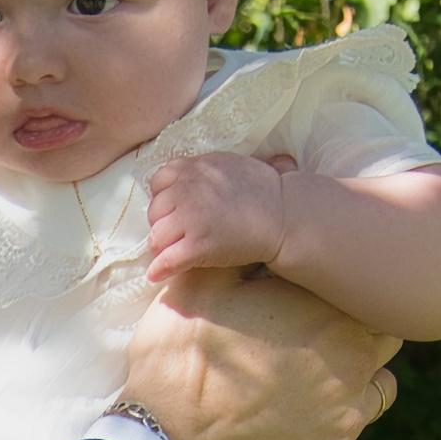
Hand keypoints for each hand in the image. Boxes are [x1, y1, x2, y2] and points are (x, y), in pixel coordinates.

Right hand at [119, 268, 399, 439]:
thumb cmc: (179, 364)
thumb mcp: (194, 290)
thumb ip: (234, 254)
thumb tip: (247, 232)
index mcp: (329, 317)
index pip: (361, 294)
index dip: (331, 297)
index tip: (302, 306)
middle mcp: (355, 367)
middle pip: (381, 342)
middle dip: (353, 338)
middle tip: (305, 345)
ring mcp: (348, 421)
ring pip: (375, 392)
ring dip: (349, 386)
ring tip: (299, 390)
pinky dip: (322, 433)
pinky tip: (283, 431)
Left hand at [146, 152, 289, 283]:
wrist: (285, 216)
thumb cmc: (264, 191)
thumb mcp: (229, 164)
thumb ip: (203, 169)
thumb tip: (185, 177)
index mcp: (192, 168)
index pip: (158, 183)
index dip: (165, 198)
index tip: (175, 209)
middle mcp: (186, 191)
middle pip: (155, 212)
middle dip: (164, 224)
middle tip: (178, 234)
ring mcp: (189, 219)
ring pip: (157, 237)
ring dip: (162, 247)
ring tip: (172, 252)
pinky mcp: (197, 246)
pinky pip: (167, 261)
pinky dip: (159, 269)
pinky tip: (158, 274)